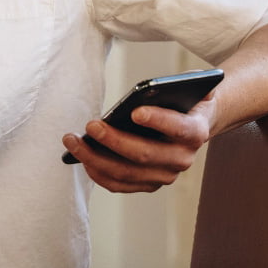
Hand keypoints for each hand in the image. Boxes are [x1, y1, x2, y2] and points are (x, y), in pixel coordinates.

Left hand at [61, 92, 217, 193]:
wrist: (191, 124)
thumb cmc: (183, 101)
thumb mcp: (190, 85)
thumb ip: (187, 82)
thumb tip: (166, 85)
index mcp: (196, 132)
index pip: (179, 128)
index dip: (159, 121)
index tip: (135, 111)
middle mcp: (182, 159)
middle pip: (145, 155)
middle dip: (114, 140)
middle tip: (91, 125)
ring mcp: (165, 176)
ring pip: (126, 173)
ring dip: (95, 158)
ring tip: (72, 140)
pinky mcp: (149, 185)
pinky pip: (118, 184)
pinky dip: (97, 172)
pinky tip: (80, 155)